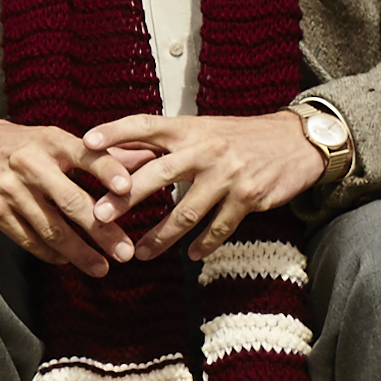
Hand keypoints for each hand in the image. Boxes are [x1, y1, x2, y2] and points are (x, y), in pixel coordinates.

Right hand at [0, 113, 140, 275]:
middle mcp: (28, 165)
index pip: (85, 156)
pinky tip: (67, 259)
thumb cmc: (19, 144)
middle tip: (124, 252)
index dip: (108, 170)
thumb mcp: (53, 138)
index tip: (129, 188)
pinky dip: (50, 252)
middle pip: (71, 202)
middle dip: (101, 231)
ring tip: (102, 267)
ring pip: (50, 229)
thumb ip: (98, 154)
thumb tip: (146, 159)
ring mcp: (8, 191)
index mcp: (49, 141)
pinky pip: (28, 239)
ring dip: (79, 253)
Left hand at [82, 108, 332, 263]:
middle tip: (97, 216)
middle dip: (126, 196)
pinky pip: (220, 227)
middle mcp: (206, 149)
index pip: (145, 125)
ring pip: (187, 210)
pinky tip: (190, 256)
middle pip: (159, 173)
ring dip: (161, 236)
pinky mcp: (250, 197)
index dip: (115, 131)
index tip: (86, 142)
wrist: (294, 141)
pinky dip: (204, 244)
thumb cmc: (235, 137)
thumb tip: (110, 157)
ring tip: (140, 253)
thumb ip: (156, 147)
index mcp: (188, 128)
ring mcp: (229, 174)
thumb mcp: (197, 132)